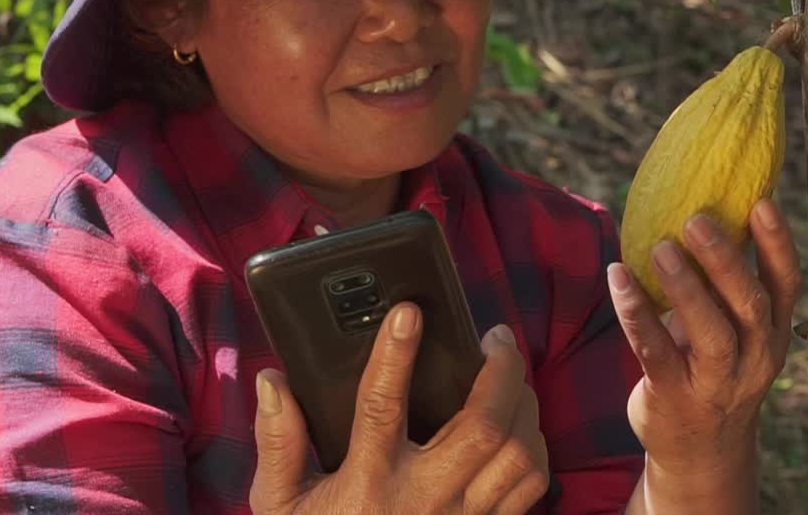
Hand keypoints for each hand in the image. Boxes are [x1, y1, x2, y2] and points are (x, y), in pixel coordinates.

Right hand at [249, 303, 549, 514]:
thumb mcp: (281, 505)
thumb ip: (278, 442)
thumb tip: (273, 381)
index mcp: (368, 483)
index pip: (383, 407)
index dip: (395, 356)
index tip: (408, 312)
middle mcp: (424, 498)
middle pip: (483, 425)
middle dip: (500, 371)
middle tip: (494, 336)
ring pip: (518, 452)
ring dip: (524, 403)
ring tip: (510, 373)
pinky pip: (531, 486)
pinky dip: (534, 445)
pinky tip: (521, 425)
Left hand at [607, 199, 801, 484]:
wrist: (700, 454)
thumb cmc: (712, 369)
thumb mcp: (733, 332)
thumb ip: (724, 285)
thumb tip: (704, 209)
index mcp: (773, 334)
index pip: (786, 284)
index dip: (777, 243)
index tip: (762, 201)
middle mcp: (753, 359)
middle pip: (751, 305)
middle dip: (726, 260)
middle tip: (696, 219)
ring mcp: (716, 383)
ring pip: (711, 333)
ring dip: (685, 287)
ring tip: (661, 247)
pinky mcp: (674, 397)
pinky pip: (655, 352)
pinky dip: (635, 313)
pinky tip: (618, 276)